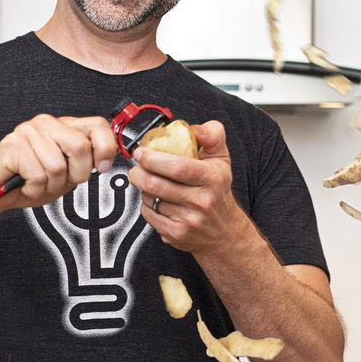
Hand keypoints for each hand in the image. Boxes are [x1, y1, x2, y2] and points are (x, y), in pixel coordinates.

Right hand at [0, 113, 118, 208]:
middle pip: (80, 147)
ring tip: (37, 183)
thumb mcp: (65, 174)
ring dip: (50, 186)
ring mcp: (28, 132)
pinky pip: (37, 176)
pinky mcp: (13, 146)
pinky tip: (25, 184)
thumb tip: (104, 159)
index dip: (106, 148)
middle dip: (75, 175)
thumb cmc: (27, 181)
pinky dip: (33, 189)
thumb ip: (84, 162)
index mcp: (62, 127)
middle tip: (59, 181)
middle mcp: (45, 124)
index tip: (101, 167)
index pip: (97, 125)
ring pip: (57, 166)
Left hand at [128, 120, 240, 251]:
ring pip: (150, 198)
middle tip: (136, 167)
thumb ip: (212, 135)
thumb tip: (194, 128)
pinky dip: (146, 205)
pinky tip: (155, 200)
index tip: (141, 152)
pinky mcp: (176, 234)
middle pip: (157, 184)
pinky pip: (149, 215)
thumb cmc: (218, 191)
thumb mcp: (221, 159)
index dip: (153, 158)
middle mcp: (201, 200)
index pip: (177, 167)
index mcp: (212, 178)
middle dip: (139, 173)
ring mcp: (188, 219)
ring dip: (143, 188)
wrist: (224, 231)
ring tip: (150, 183)